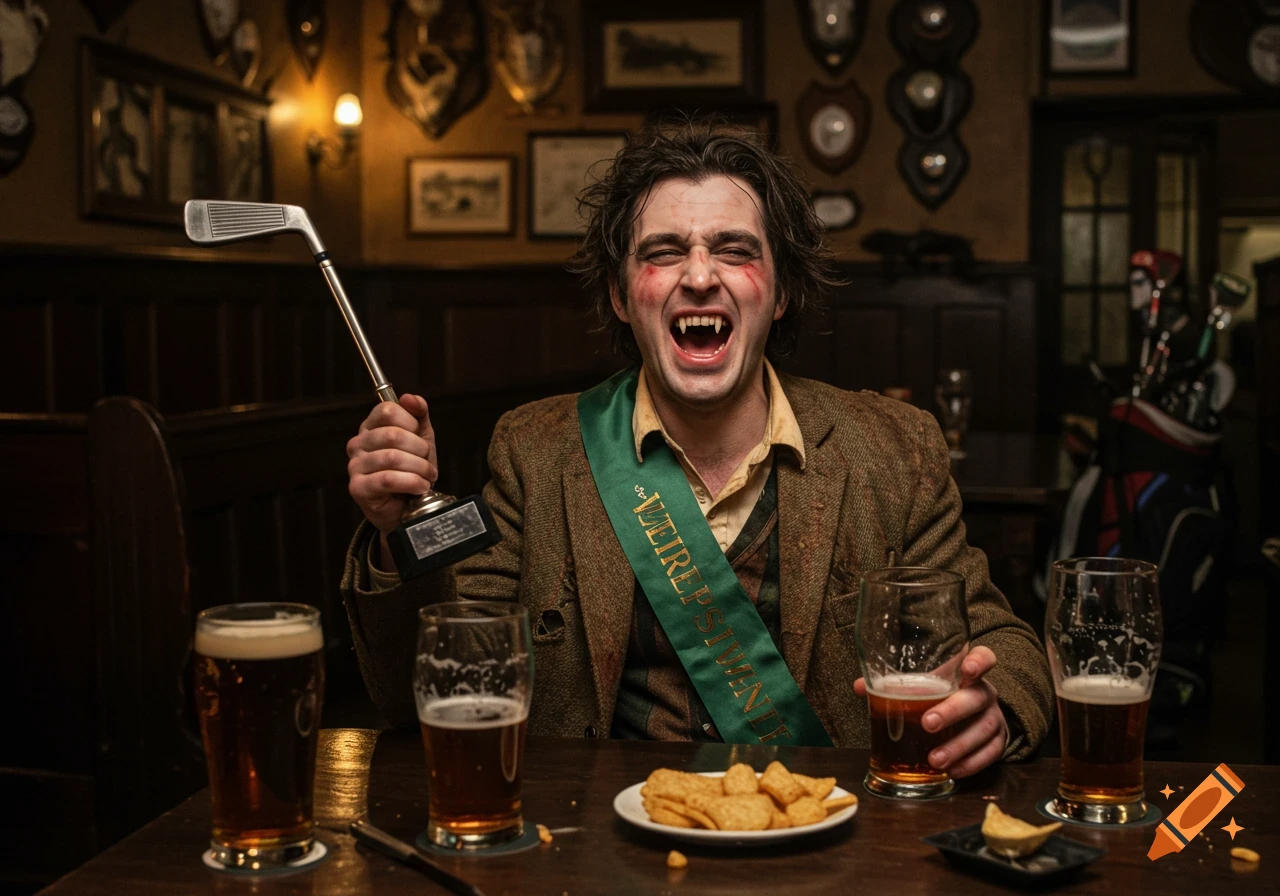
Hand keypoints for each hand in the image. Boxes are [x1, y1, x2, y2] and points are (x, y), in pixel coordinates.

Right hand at [346, 393, 437, 538]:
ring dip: (419, 469)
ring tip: (427, 477)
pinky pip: (388, 479)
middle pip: (393, 434)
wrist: (406, 507)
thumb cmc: (411, 470)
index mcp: (371, 426)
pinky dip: (411, 483)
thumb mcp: (421, 438)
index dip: (411, 423)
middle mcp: (358, 443)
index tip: (420, 438)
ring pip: (392, 457)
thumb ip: (418, 414)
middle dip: (420, 450)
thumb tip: (410, 398)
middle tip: (428, 463)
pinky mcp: (358, 487)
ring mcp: (355, 465)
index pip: (388, 410)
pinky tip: (420, 487)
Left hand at [854, 645, 1007, 778]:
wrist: (972, 717)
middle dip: (953, 710)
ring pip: (984, 730)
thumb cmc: (941, 696)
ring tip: (935, 760)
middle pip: (977, 698)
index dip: (979, 661)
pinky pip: (991, 754)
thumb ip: (896, 685)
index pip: (984, 658)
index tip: (967, 669)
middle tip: (928, 723)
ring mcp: (994, 718)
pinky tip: (953, 771)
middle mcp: (985, 693)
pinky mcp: (998, 741)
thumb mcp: (923, 686)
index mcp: (968, 673)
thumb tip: (860, 686)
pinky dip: (972, 764)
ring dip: (959, 746)